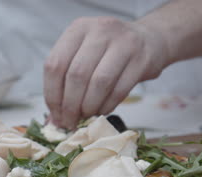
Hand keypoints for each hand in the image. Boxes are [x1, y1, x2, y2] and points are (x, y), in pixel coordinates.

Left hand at [44, 16, 169, 128]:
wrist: (149, 40)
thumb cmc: (108, 52)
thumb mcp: (83, 55)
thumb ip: (66, 82)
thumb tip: (55, 119)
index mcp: (78, 29)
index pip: (55, 64)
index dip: (52, 95)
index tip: (55, 114)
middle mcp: (100, 31)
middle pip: (77, 75)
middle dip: (70, 106)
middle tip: (69, 122)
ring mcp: (123, 43)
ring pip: (99, 83)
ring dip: (89, 107)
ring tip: (85, 116)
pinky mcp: (142, 60)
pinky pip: (119, 90)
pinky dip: (107, 106)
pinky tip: (102, 111)